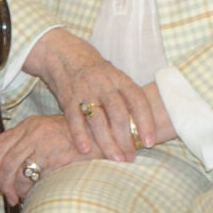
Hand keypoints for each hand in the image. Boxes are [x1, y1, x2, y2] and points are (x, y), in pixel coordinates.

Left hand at [0, 115, 88, 205]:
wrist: (106, 140)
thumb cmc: (80, 140)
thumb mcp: (51, 132)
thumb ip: (30, 143)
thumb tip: (9, 168)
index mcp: (30, 124)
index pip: (0, 143)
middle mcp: (33, 132)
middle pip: (4, 159)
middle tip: (2, 193)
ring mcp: (45, 145)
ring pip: (16, 171)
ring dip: (13, 188)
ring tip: (18, 198)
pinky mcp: (56, 159)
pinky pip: (34, 179)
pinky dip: (29, 190)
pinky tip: (33, 196)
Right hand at [24, 29, 162, 162]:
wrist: (63, 53)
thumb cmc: (96, 72)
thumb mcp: (115, 77)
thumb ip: (127, 97)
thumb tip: (146, 126)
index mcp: (119, 78)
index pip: (137, 100)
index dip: (145, 121)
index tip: (149, 142)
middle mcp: (103, 83)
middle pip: (118, 112)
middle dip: (126, 137)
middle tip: (131, 157)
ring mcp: (84, 89)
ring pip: (97, 118)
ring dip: (107, 141)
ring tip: (115, 158)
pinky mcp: (67, 96)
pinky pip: (74, 117)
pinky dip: (79, 134)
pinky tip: (85, 149)